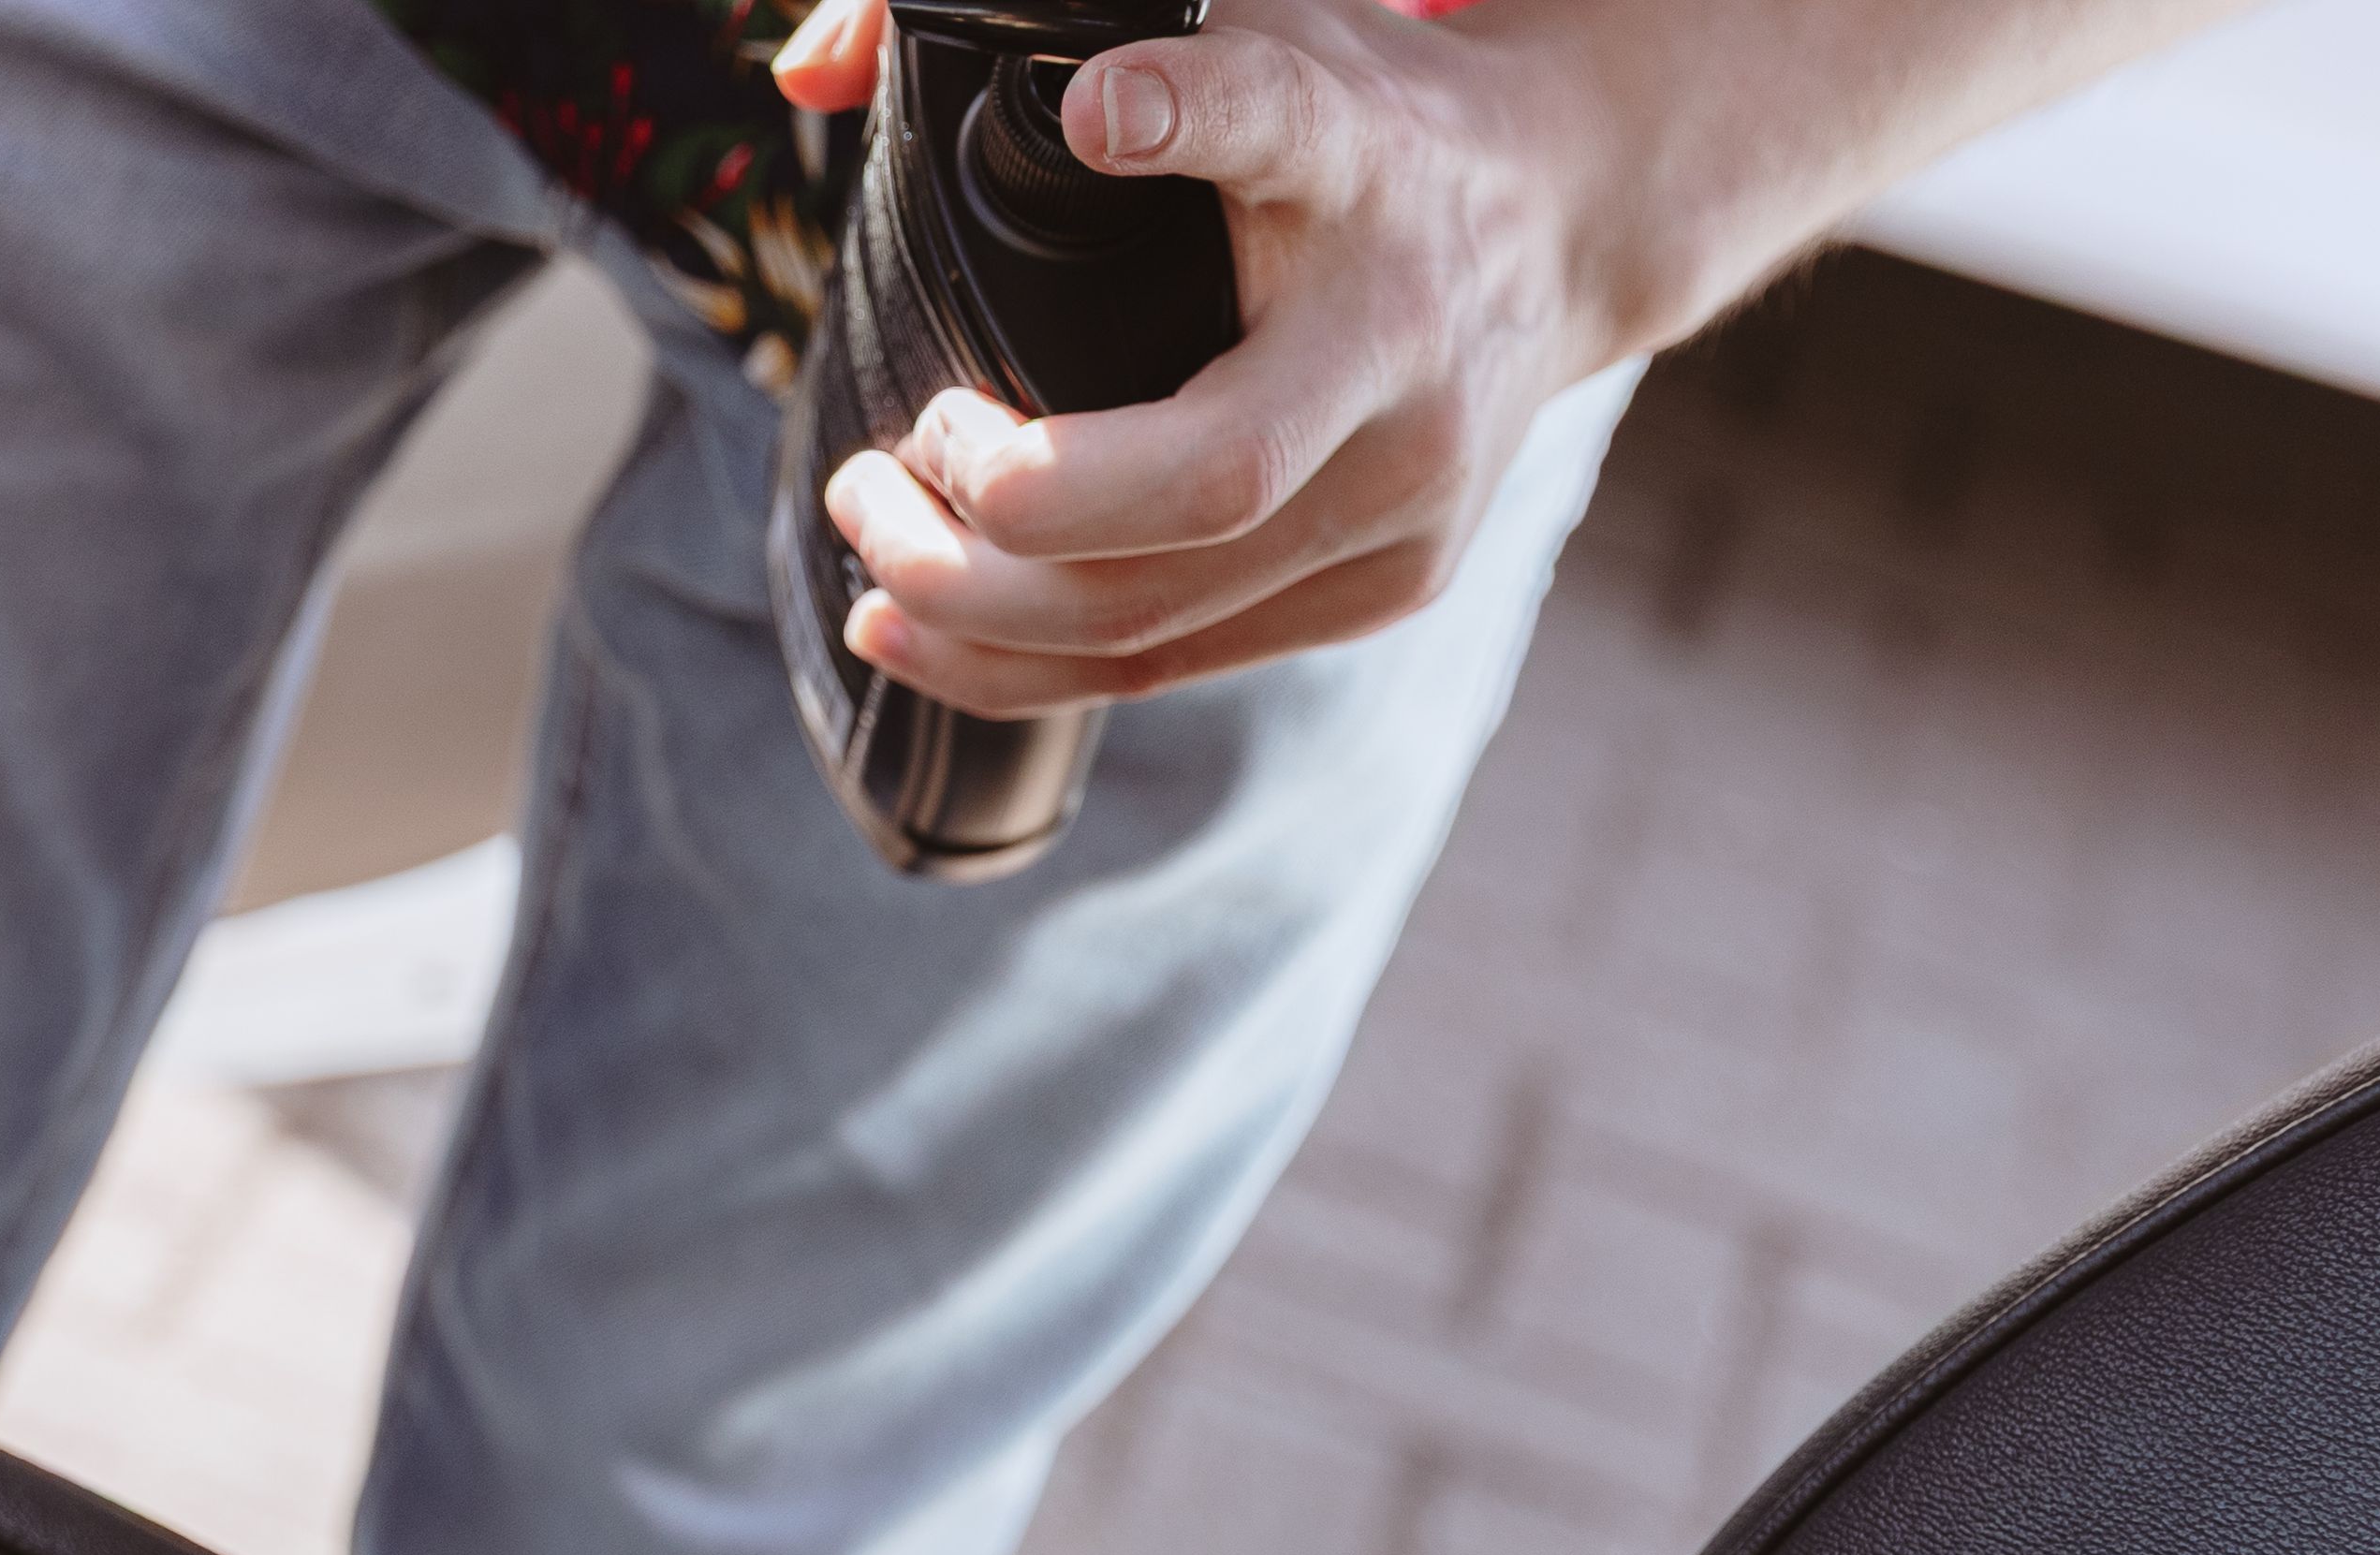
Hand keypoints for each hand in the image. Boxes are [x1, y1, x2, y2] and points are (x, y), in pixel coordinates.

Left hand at [790, 0, 1637, 715]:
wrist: (1568, 222)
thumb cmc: (1367, 122)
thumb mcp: (1252, 18)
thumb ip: (1060, 19)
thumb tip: (811, 66)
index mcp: (1368, 165)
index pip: (1286, 125)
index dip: (1192, 116)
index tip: (1092, 108)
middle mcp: (1402, 347)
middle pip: (1201, 481)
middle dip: (1002, 507)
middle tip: (875, 471)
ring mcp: (1407, 493)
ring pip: (1161, 609)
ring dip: (974, 604)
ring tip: (867, 544)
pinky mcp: (1386, 584)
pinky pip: (1170, 663)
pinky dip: (1020, 664)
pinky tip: (915, 631)